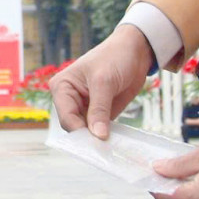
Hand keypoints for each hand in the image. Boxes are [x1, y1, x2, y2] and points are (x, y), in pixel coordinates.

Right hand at [50, 24, 156, 140]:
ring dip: (97, 139)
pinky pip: (99, 129)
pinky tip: (114, 141)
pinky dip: (106, 136)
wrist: (136, 51)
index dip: (80, 131)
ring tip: (109, 146)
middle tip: (103, 147)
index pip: (66, 117)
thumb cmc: (115, 57)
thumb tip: (98, 136)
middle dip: (87, 137)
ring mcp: (84, 107)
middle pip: (74, 127)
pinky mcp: (99, 112)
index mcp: (62, 87)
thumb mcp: (105, 82)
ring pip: (86, 131)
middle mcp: (70, 98)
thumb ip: (100, 110)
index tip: (95, 142)